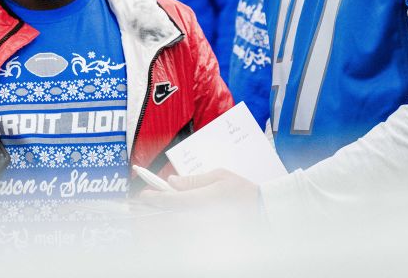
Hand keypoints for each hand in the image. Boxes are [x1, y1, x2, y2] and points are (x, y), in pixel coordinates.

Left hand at [138, 169, 259, 214]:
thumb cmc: (243, 191)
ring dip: (170, 211)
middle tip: (148, 197)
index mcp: (202, 200)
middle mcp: (200, 216)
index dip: (155, 197)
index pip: (171, 200)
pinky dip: (182, 217)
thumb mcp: (219, 176)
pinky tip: (182, 211)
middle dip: (159, 204)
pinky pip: (189, 224)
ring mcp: (203, 226)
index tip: (144, 194)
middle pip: (171, 212)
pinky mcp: (208, 231)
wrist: (262, 209)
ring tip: (166, 202)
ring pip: (178, 219)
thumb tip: (172, 182)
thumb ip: (193, 180)